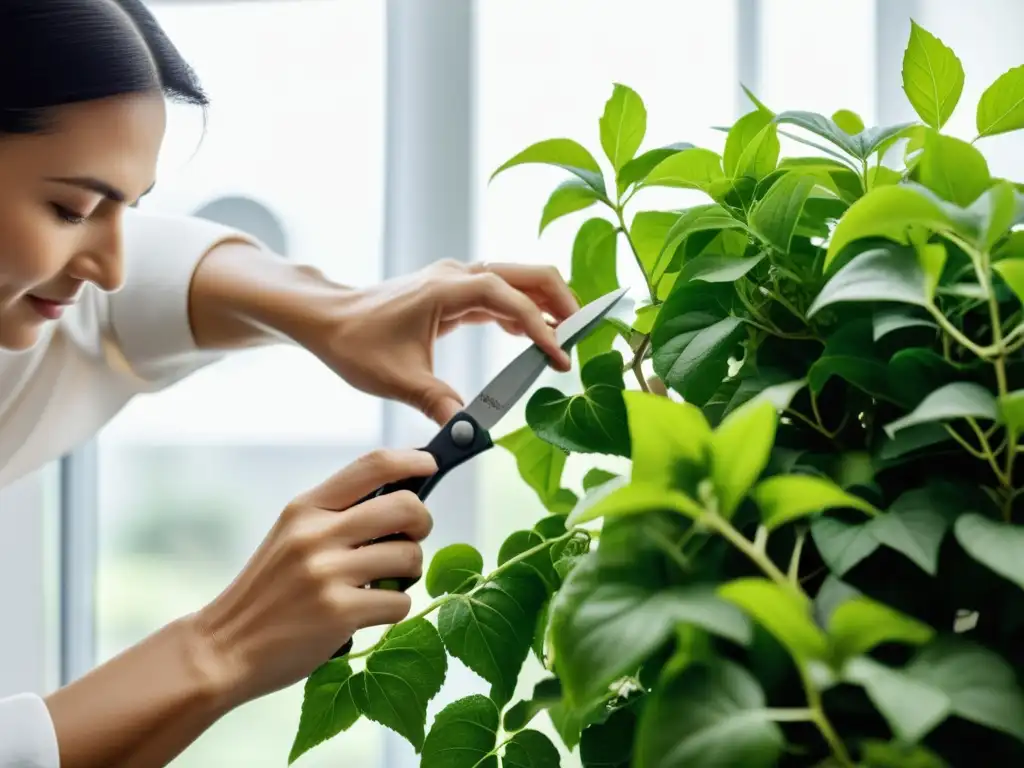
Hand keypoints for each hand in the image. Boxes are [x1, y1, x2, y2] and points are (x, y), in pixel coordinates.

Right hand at [190, 449, 436, 705]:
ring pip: (410, 557)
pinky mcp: (339, 612)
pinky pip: (400, 602)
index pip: (372, 465)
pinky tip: (367, 614)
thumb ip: (337, 515)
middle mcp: (316, 534)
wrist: (224, 648)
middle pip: (405, 507)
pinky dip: (393, 610)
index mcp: (305, 509)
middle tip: (411, 540)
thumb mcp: (291, 537)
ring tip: (383, 584)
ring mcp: (327, 573)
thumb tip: (400, 501)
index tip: (429, 464)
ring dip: (408, 574)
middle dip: (422, 524)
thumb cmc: (268, 592)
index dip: (411, 460)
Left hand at [304, 259, 579, 424]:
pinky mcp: (454, 291)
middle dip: (562, 300)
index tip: (560, 361)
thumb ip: (439, 403)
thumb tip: (469, 432)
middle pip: (528, 274)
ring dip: (546, 303)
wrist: (328, 319)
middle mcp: (458, 276)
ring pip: (518, 280)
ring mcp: (457, 280)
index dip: (542, 330)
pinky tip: (532, 337)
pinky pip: (500, 294)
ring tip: (569, 338)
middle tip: (587, 333)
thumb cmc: (356, 341)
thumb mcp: (398, 379)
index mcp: (449, 288)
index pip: (512, 302)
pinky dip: (523, 311)